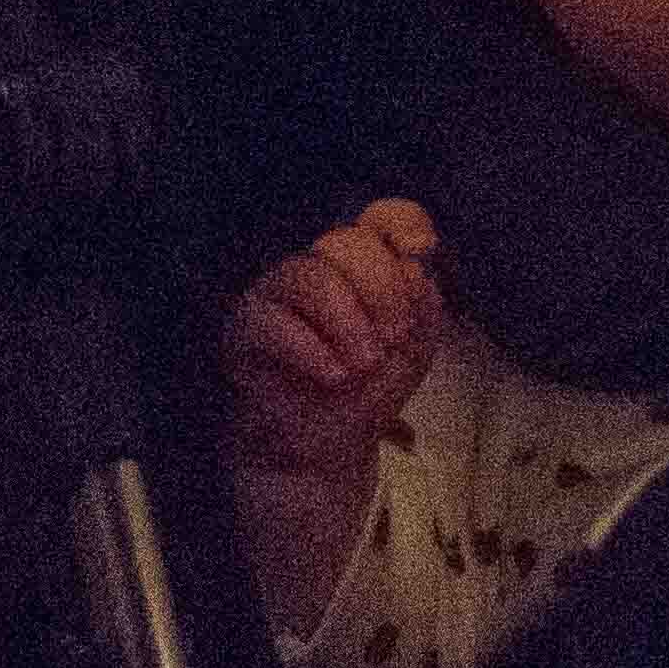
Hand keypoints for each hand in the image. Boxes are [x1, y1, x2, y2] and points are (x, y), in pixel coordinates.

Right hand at [221, 198, 444, 491]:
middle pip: (346, 241)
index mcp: (362, 265)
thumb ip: (423, 309)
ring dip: (347, 321)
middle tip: (395, 338)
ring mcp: (278, 293)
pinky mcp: (245, 328)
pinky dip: (309, 349)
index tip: (423, 248)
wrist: (322, 449)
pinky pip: (271, 321)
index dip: (402, 221)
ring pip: (308, 274)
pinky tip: (333, 376)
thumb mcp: (414, 352)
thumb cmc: (367, 390)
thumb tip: (416, 270)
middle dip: (381, 288)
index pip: (379, 218)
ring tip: (365, 365)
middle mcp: (317, 267)